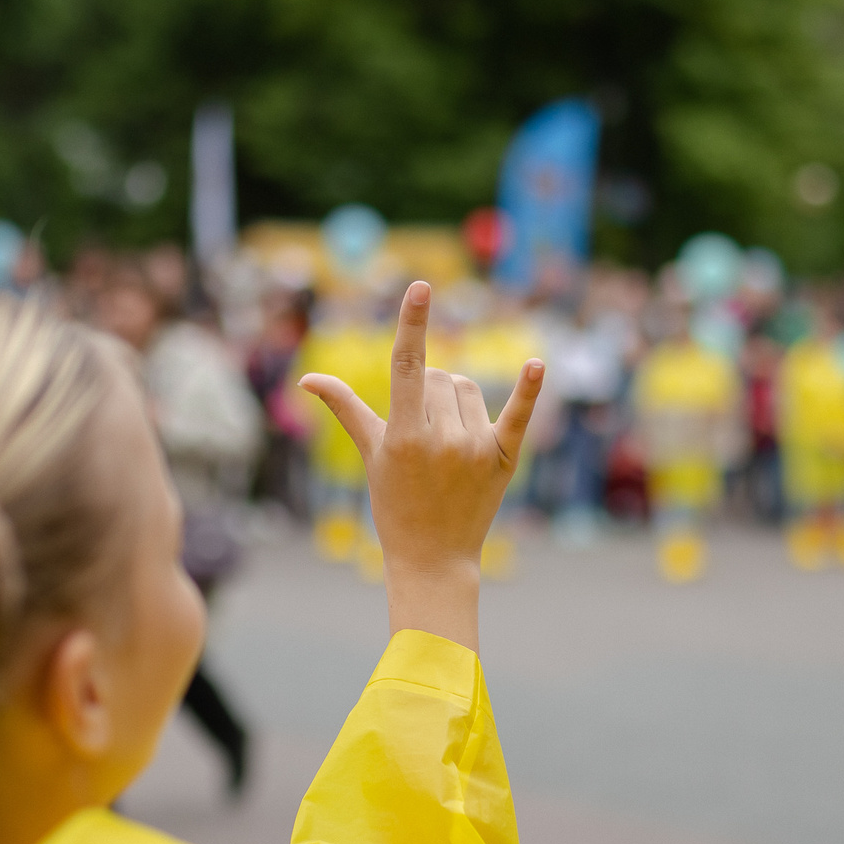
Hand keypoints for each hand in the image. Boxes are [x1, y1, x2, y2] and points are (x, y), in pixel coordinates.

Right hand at [302, 281, 541, 649]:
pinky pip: (519, 414)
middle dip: (427, 392)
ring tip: (444, 441)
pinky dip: (528, 390)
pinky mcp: (505, 458)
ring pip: (467, 389)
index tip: (421, 286)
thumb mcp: (371, 454)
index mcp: (404, 436)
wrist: (433, 557)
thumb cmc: (394, 503)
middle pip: (439, 377)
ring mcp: (476, 449)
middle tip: (420, 434)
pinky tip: (536, 364)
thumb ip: (346, 408)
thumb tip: (307, 378)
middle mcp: (442, 439)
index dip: (412, 323)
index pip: (407, 366)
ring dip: (455, 401)